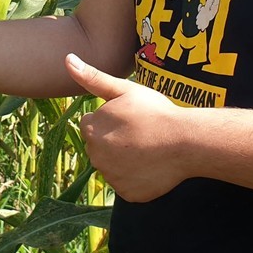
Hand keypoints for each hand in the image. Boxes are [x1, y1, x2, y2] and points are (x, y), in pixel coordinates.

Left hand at [65, 53, 188, 201]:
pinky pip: (126, 183)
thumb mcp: (124, 89)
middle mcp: (96, 156)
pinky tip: (151, 165)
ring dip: (123, 159)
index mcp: (92, 130)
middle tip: (139, 132)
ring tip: (147, 147)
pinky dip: (136, 177)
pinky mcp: (127, 193)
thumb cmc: (155, 112)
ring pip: (112, 165)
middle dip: (113, 140)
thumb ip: (93, 78)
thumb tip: (67, 60)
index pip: (91, 124)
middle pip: (99, 146)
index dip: (110, 119)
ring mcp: (111, 177)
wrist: (185, 142)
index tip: (130, 117)